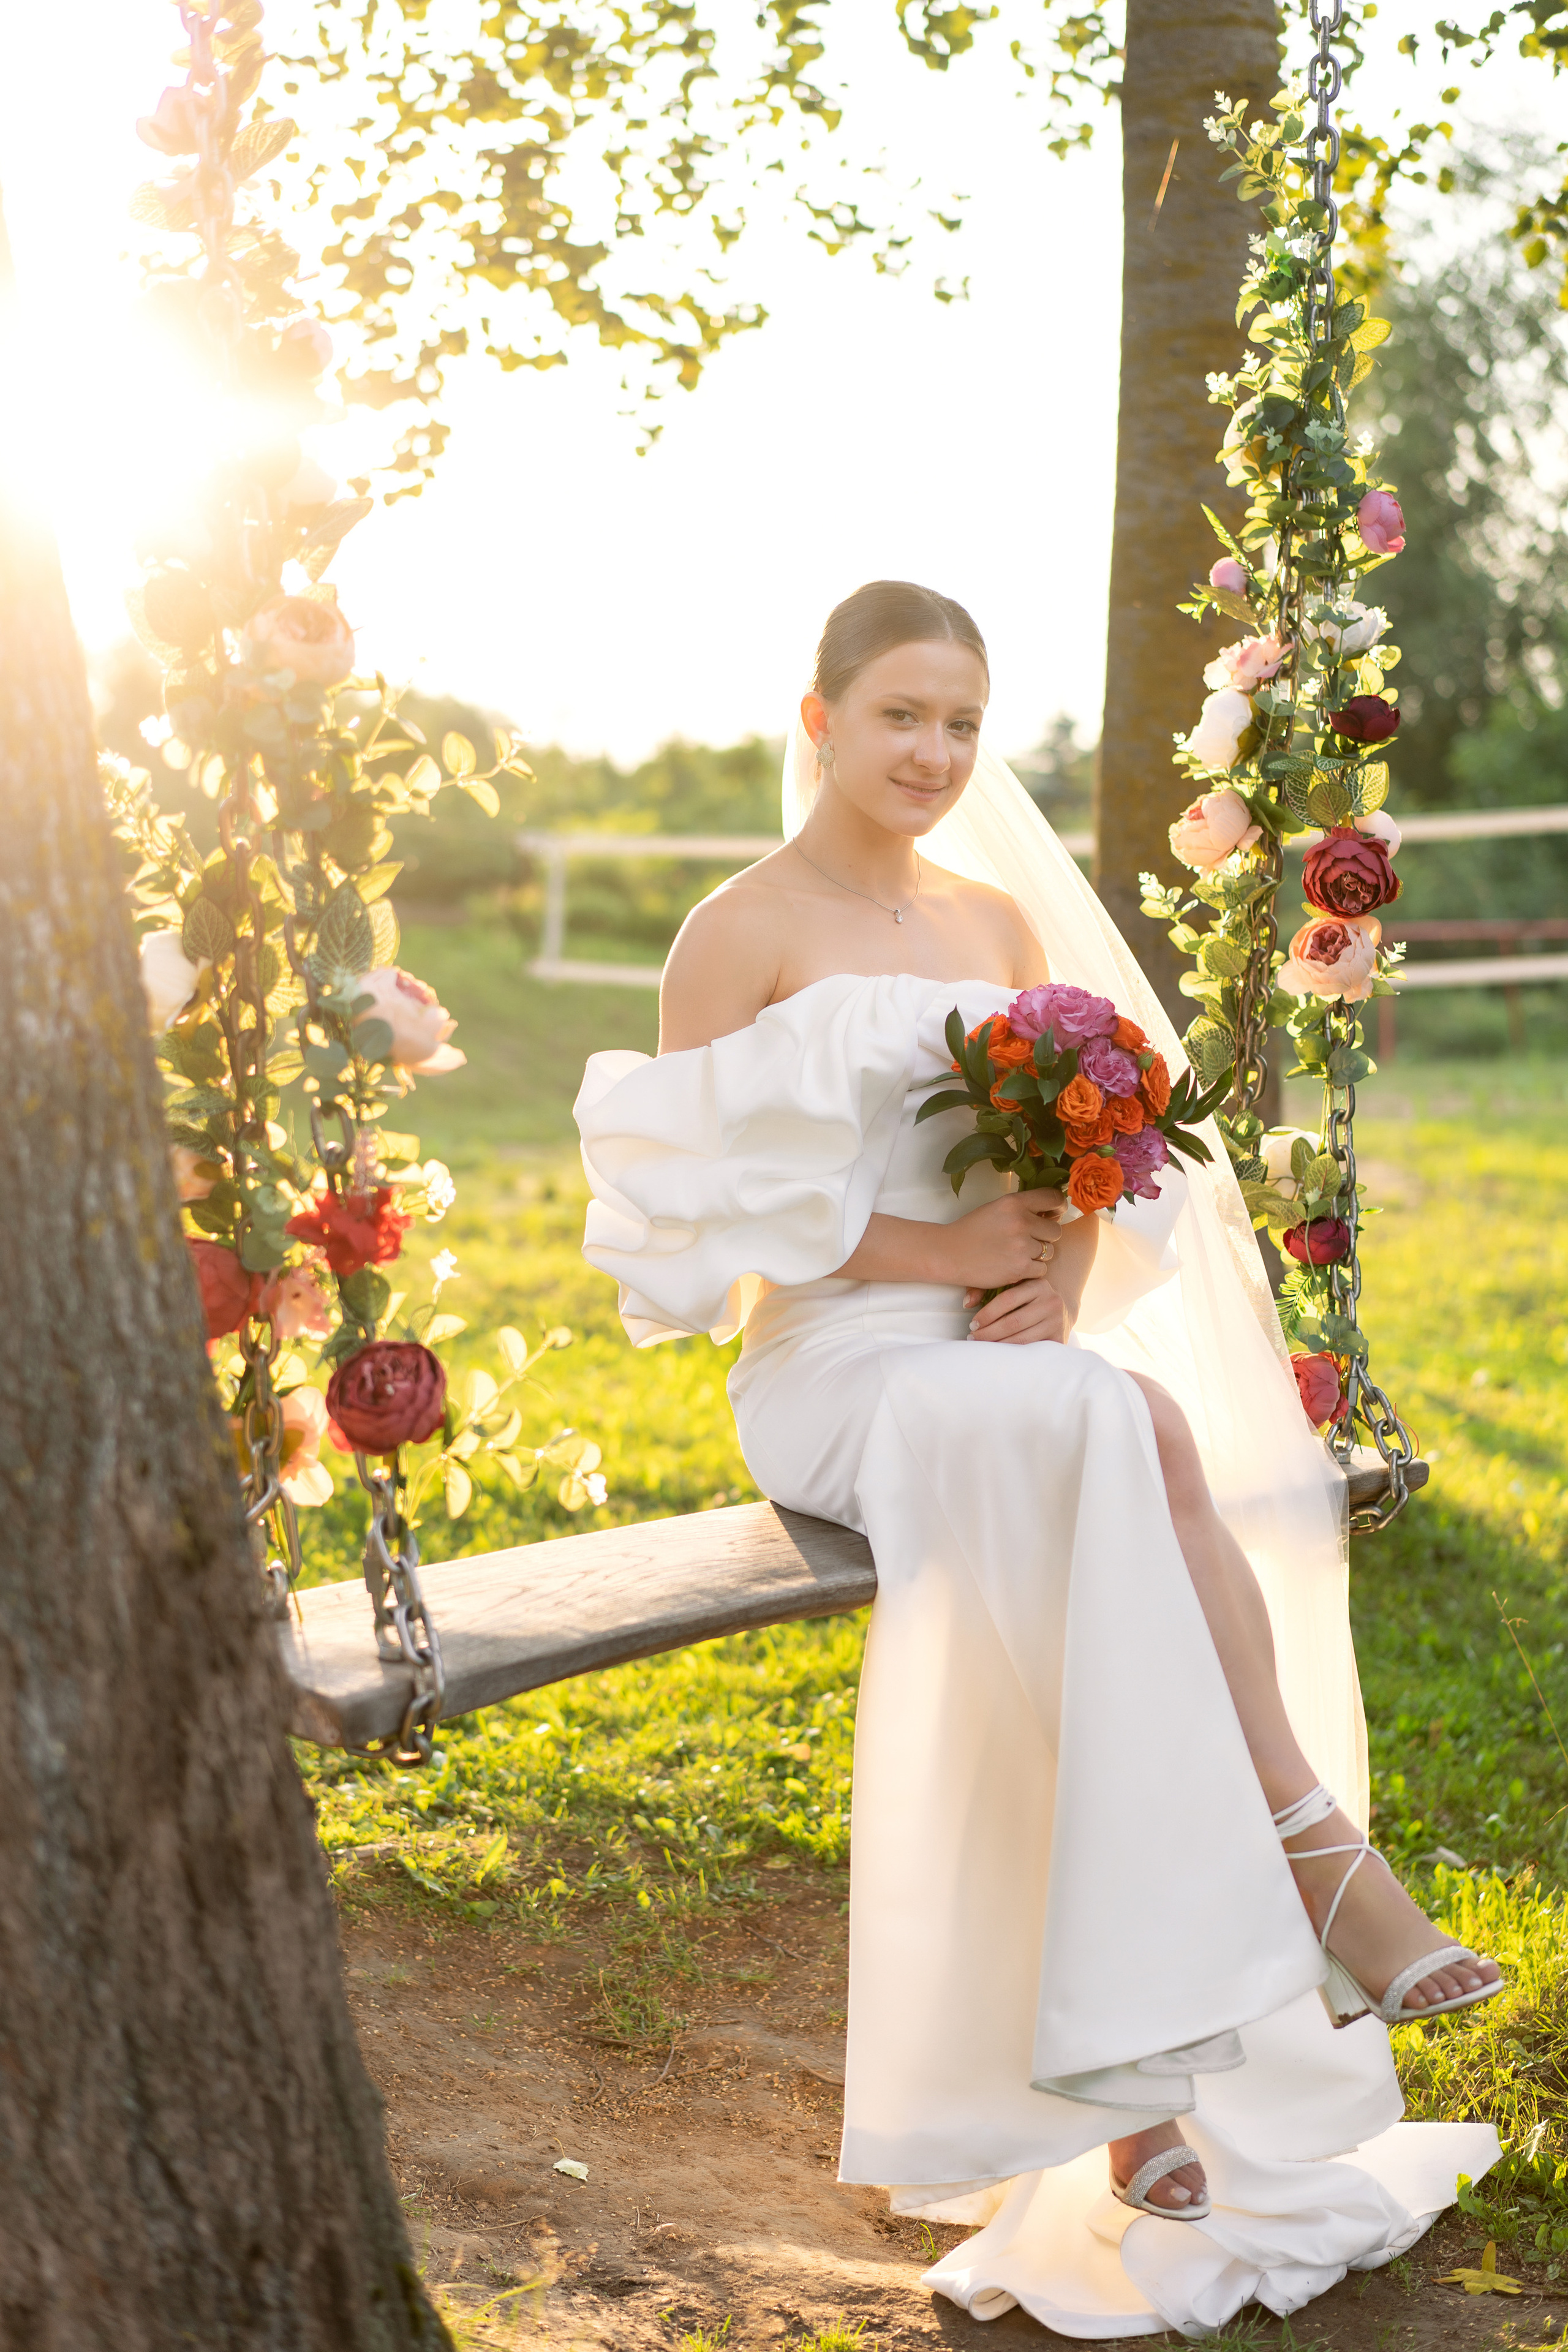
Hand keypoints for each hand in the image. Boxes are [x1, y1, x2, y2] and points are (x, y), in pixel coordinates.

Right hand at [936, 1190, 1065, 1292]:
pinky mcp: (1019, 1269)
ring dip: (1037, 1255)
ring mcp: (1021, 1246)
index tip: (1055, 1214)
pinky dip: (1031, 1270)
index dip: (1059, 1207)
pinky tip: (1014, 1266)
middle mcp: (1020, 1222)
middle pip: (1055, 1230)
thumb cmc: (972, 1230)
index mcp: (1014, 1202)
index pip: (1053, 1198)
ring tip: (1016, 1253)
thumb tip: (1053, 1213)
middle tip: (1029, 1240)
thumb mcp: (996, 1208)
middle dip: (1045, 1236)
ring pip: (1049, 1252)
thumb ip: (1023, 1208)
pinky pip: (1042, 1270)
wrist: (949, 1253)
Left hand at [964, 1275, 1071, 1345]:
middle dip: (989, 1332)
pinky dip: (1013, 1352)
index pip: (1007, 1299)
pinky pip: (1031, 1349)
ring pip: (1022, 1338)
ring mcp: (1057, 1321)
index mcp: (1038, 1284)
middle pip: (1013, 1321)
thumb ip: (987, 1289)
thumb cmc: (1028, 1297)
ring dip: (998, 1344)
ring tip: (983, 1345)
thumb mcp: (1014, 1286)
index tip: (973, 1324)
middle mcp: (1051, 1301)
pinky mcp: (1059, 1339)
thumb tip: (967, 1303)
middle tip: (973, 1337)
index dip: (987, 1313)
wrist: (1060, 1310)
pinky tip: (1000, 1352)